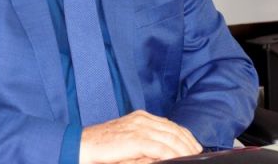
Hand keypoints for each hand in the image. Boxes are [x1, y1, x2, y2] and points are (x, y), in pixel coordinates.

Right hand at [79, 110, 201, 163]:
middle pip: (174, 130)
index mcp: (140, 117)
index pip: (170, 125)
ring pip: (171, 138)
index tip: (194, 146)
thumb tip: (164, 152)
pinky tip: (178, 159)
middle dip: (189, 143)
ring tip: (192, 157)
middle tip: (198, 153)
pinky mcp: (135, 139)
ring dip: (184, 149)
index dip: (185, 136)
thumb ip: (145, 144)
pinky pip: (160, 147)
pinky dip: (172, 154)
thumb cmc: (102, 148)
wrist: (80, 146)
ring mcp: (138, 127)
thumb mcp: (128, 143)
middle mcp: (142, 119)